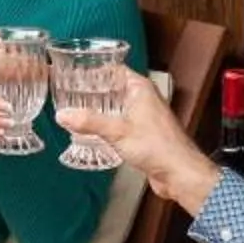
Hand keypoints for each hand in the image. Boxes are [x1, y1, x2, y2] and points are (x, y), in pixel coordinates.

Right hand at [58, 74, 219, 213]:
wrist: (179, 173)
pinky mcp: (143, 133)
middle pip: (113, 87)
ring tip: (75, 110)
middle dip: (92, 90)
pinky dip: (106, 123)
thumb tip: (63, 114)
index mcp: (140, 88)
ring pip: (116, 106)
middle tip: (68, 92)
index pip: (114, 69)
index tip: (73, 71)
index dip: (94, 70)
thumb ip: (89, 122)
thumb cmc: (158, 147)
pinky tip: (92, 131)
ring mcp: (144, 115)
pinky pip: (120, 122)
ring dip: (99, 108)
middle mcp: (143, 98)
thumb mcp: (117, 132)